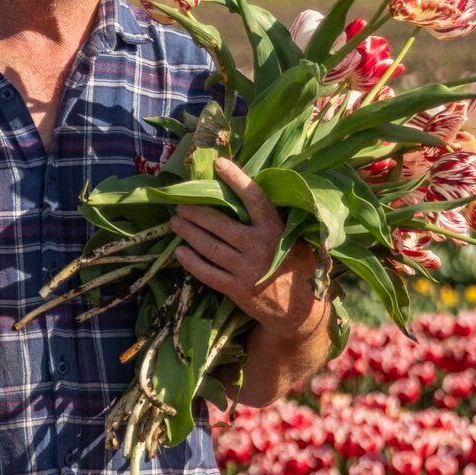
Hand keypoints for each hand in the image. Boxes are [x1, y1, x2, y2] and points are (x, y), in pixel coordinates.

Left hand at [168, 155, 322, 338]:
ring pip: (210, 246)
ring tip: (175, 222)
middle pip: (220, 224)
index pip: (254, 198)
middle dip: (196, 212)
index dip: (237, 179)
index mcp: (276, 230)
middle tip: (179, 204)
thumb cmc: (296, 268)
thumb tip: (248, 197)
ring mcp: (246, 269)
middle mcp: (259, 247)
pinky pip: (207, 272)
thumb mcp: (294, 240)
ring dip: (188, 233)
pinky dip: (191, 262)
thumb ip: (274, 222)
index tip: (219, 163)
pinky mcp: (236, 289)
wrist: (300, 311)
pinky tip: (179, 252)